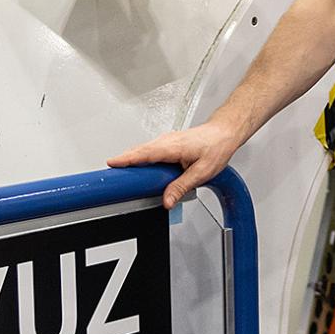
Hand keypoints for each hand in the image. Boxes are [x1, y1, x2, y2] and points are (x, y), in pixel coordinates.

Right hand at [106, 119, 243, 208]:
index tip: (112, 164)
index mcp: (173, 146)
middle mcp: (167, 141)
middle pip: (139, 151)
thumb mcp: (202, 172)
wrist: (224, 133)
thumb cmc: (216, 147)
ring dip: (132, 160)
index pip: (145, 153)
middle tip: (110, 175)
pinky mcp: (168, 144)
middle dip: (124, 161)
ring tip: (121, 174)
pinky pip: (149, 151)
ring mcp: (166, 141)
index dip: (127, 159)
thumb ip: (182, 186)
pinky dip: (140, 158)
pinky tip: (139, 168)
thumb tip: (167, 200)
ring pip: (143, 150)